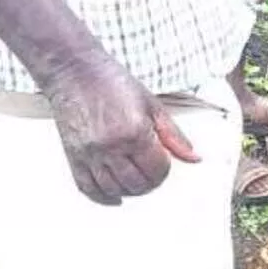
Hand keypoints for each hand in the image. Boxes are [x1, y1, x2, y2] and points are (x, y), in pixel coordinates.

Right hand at [41, 54, 199, 204]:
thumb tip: (194, 157)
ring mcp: (90, 153)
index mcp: (135, 132)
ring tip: (135, 180)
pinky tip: (114, 196)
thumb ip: (174, 135)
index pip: (157, 170)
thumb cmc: (113, 83)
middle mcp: (111, 146)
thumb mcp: (152, 105)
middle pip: (136, 184)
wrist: (75, 71)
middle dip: (149, 183)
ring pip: (113, 189)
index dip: (164, 170)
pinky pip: (87, 188)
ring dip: (129, 190)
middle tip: (152, 173)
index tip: (163, 162)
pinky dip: (102, 197)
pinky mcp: (73, 156)